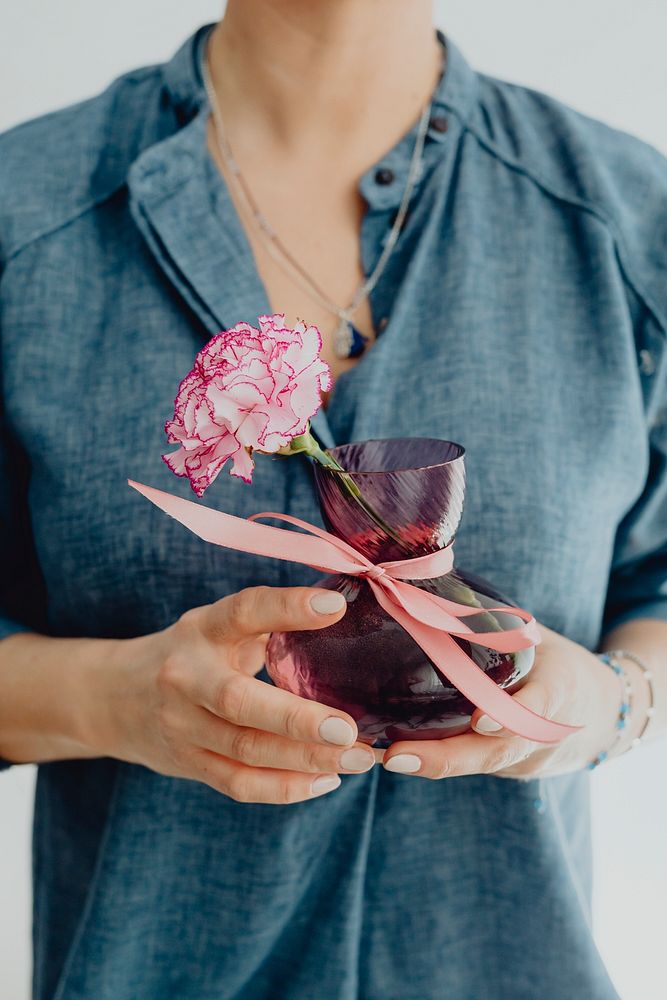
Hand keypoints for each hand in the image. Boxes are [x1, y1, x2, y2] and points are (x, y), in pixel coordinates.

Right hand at [92, 586, 375, 803]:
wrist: (113, 697)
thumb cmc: (192, 653)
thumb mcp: (218, 625)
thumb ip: (269, 621)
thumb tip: (345, 611)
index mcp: (203, 630)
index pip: (244, 611)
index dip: (287, 607)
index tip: (335, 605)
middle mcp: (186, 677)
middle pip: (238, 701)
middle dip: (297, 719)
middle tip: (349, 729)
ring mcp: (183, 726)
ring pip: (245, 751)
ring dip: (305, 760)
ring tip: (357, 759)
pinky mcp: (188, 763)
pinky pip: (239, 783)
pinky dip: (285, 788)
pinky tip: (325, 781)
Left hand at [381, 623, 622, 779]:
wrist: (601, 712)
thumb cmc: (556, 661)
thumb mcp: (538, 637)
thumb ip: (495, 623)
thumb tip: (426, 588)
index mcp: (560, 689)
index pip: (541, 704)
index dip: (512, 716)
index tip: (483, 721)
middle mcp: (543, 733)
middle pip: (498, 752)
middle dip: (447, 759)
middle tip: (397, 756)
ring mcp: (526, 757)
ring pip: (479, 765)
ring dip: (430, 766)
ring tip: (382, 757)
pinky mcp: (507, 767)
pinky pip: (471, 766)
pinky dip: (433, 763)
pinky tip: (391, 757)